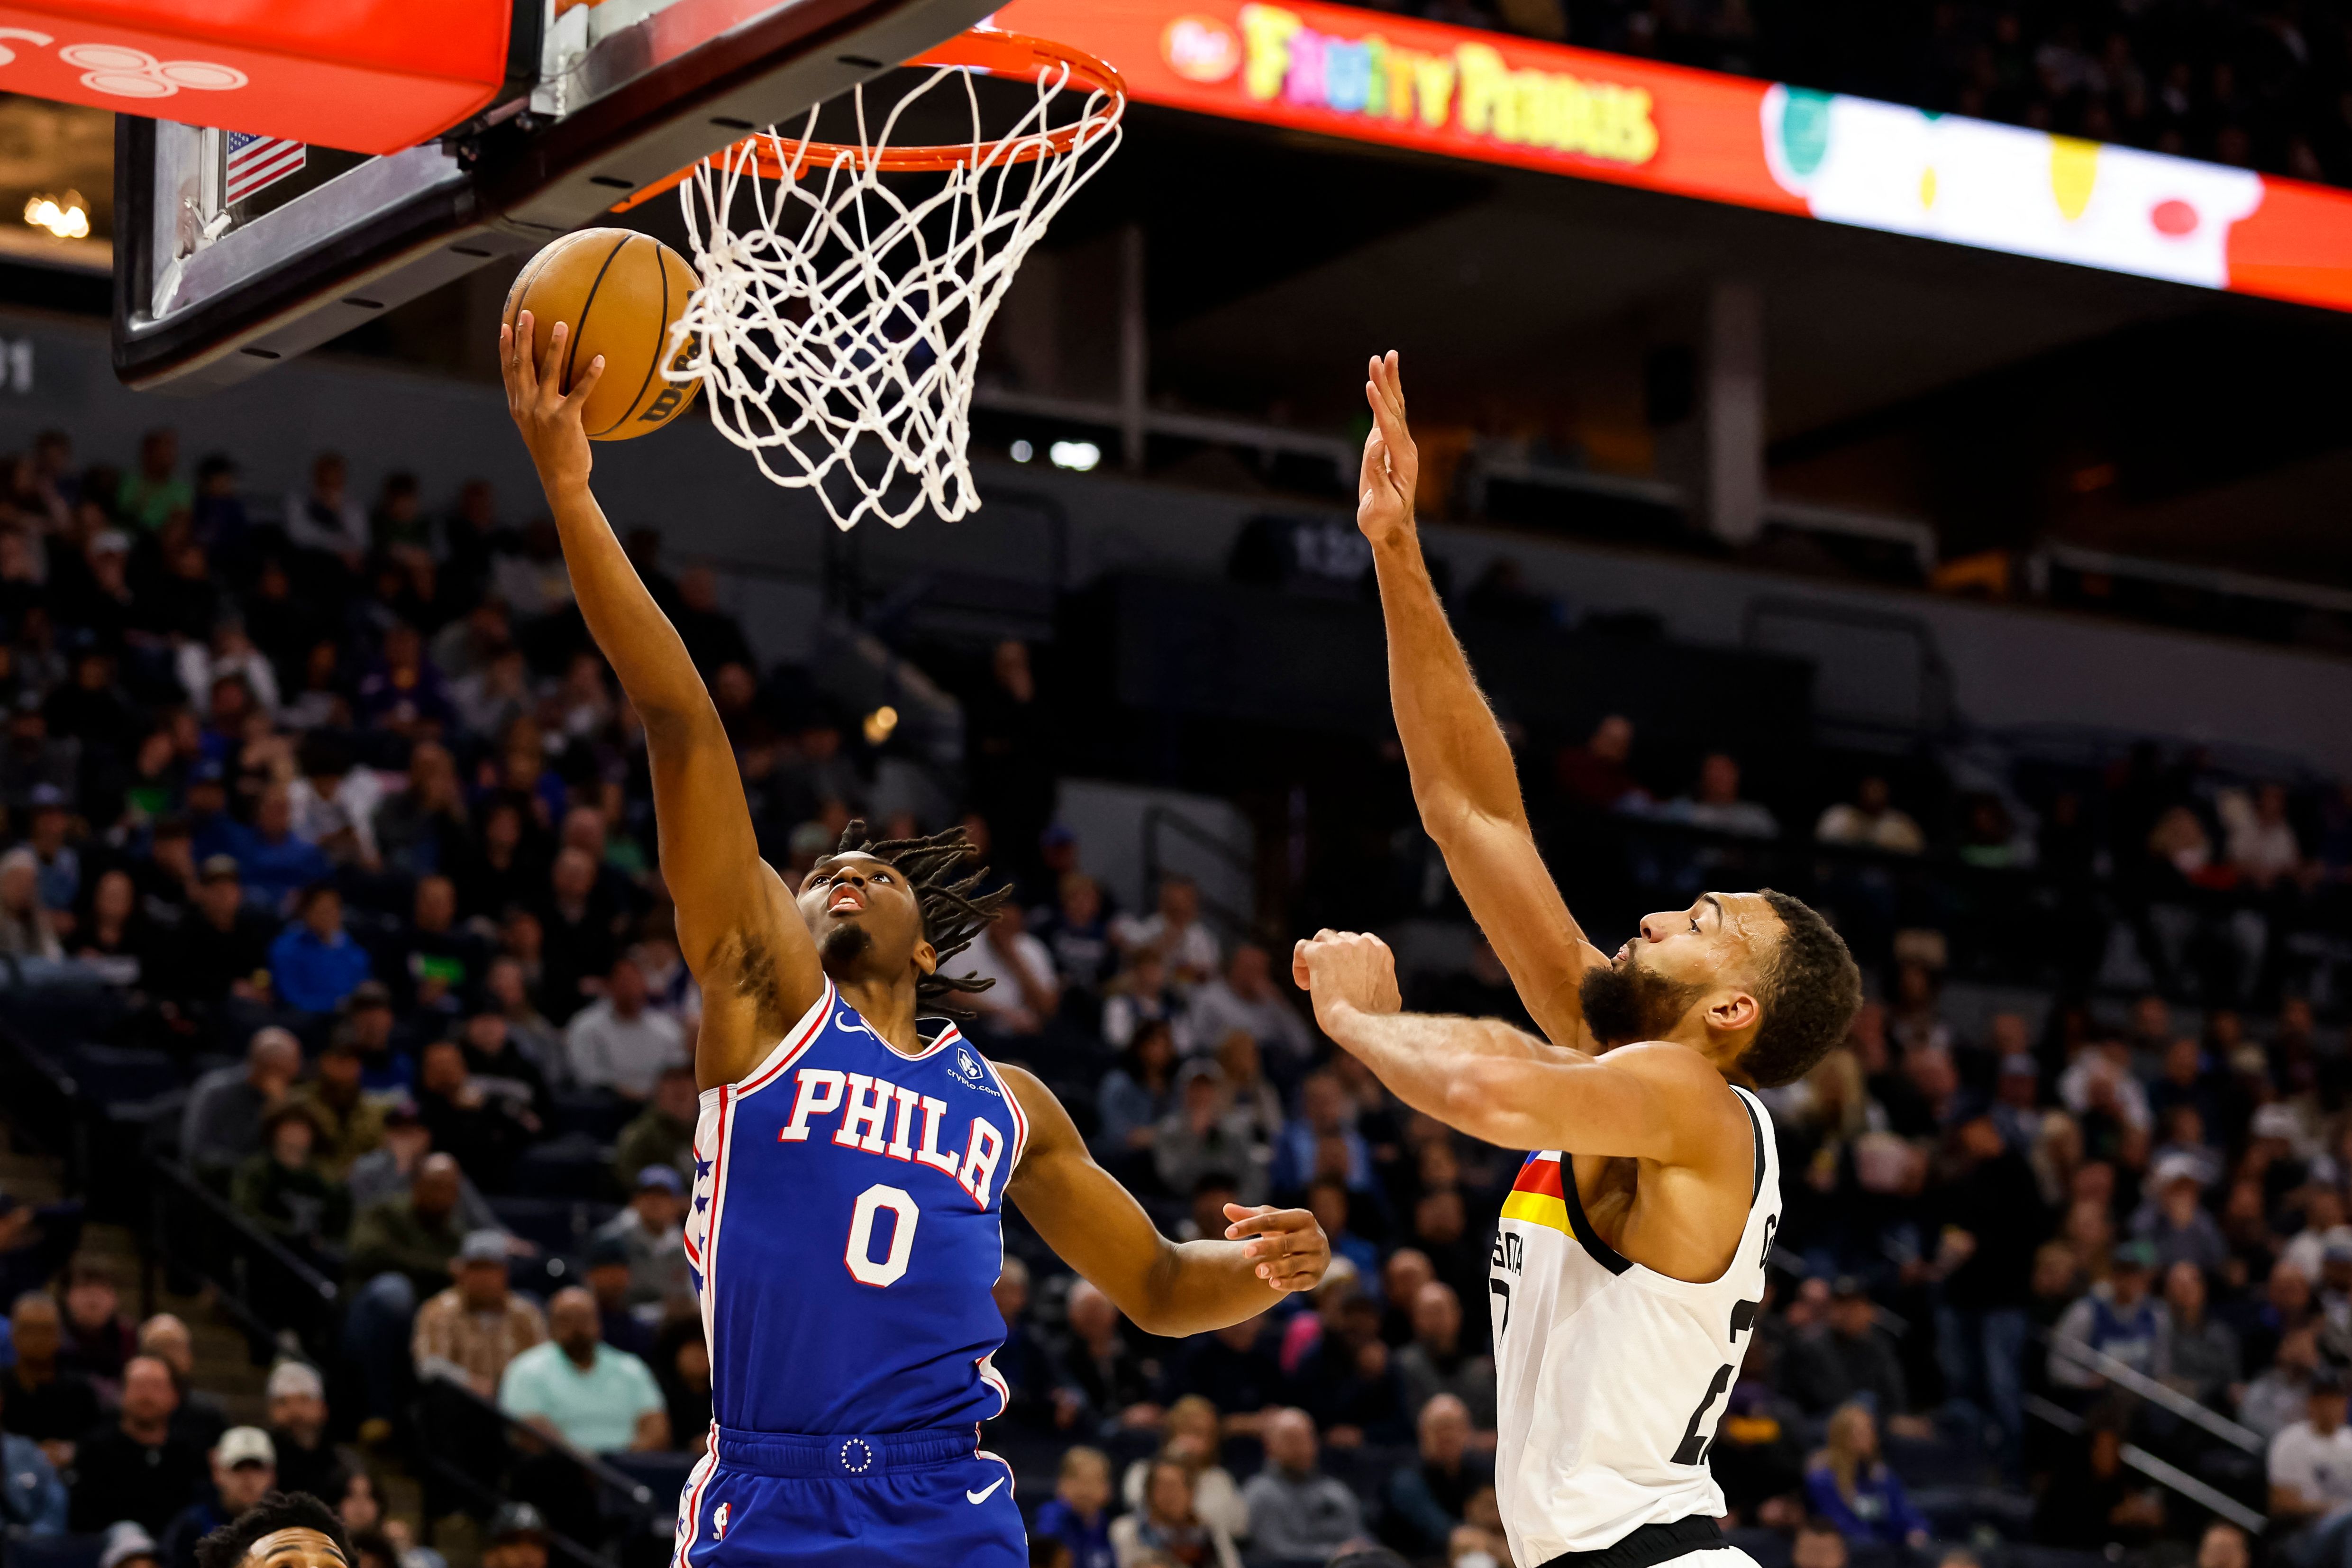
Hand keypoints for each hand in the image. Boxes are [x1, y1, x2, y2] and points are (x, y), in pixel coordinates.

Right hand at [501, 310, 606, 495]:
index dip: (505, 348)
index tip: (504, 326)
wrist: (561, 480)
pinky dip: (590, 375)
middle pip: (522, 365)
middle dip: (523, 337)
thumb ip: (539, 406)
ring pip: (547, 372)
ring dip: (554, 346)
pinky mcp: (565, 420)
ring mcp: (544, 412)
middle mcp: (526, 406)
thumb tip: (551, 387)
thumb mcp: (539, 428)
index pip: (508, 372)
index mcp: (518, 407)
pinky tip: (600, 359)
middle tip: (527, 313)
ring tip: (561, 324)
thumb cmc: (555, 453)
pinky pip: (579, 392)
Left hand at [1224, 1202, 1328, 1292]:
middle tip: (1244, 1252)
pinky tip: (1272, 1283)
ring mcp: (1317, 1258)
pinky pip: (1302, 1282)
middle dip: (1265, 1247)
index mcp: (1302, 1218)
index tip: (1228, 1233)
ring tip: (1258, 1271)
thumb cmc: (1287, 1231)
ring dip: (1276, 1267)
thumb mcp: (1273, 1220)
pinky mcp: (1316, 1277)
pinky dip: (1288, 1283)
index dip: (1250, 1225)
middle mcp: (1313, 1237)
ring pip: (1294, 1263)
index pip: (1273, 1220)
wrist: (1316, 1250)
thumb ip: (1250, 1216)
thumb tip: (1225, 1208)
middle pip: (1285, 1242)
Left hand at [1292, 928, 1401, 1033]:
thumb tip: (1379, 988)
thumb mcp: (1391, 997)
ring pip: (1322, 938)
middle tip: (1329, 981)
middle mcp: (1362, 944)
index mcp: (1380, 952)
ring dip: (1317, 955)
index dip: (1350, 958)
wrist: (1359, 1023)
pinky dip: (1299, 963)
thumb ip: (1385, 984)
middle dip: (1333, 958)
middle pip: (1341, 940)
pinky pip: (1302, 947)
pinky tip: (1303, 984)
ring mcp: (1340, 946)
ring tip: (1312, 979)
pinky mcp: (1319, 953)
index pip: (1362, 942)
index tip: (1345, 976)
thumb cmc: (1375, 1018)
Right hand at [1356, 350, 1417, 551]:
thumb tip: (1376, 446)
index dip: (1379, 406)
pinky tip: (1380, 381)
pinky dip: (1384, 395)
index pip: (1390, 428)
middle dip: (1388, 382)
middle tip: (1383, 357)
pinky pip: (1388, 415)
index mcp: (1404, 461)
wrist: (1393, 527)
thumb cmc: (1384, 520)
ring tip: (1385, 357)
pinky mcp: (1389, 445)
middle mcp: (1405, 447)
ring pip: (1395, 407)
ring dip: (1388, 382)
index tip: (1370, 385)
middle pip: (1397, 409)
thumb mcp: (1381, 504)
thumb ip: (1378, 475)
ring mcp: (1398, 444)